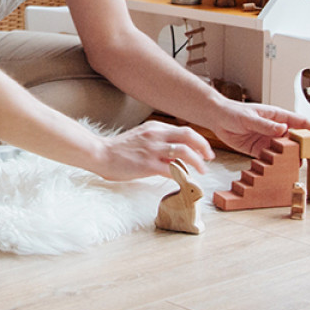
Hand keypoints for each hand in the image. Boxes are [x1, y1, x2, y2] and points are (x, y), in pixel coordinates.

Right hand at [95, 120, 213, 180]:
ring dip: (197, 162)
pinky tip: (186, 181)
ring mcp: (152, 150)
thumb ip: (159, 143)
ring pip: (184, 151)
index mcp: (155, 128)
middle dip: (203, 147)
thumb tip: (177, 156)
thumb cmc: (120, 149)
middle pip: (189, 136)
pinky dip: (183, 175)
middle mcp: (156, 135)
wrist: (100, 153)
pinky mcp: (148, 165)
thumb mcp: (142, 138)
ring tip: (202, 171)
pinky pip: (172, 170)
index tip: (204, 151)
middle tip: (209, 158)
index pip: (184, 131)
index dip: (198, 141)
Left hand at [209, 101, 309, 158]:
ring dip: (291, 158)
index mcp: (278, 117)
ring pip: (286, 151)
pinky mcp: (259, 151)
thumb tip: (282, 129)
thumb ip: (265, 125)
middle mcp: (276, 129)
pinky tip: (280, 171)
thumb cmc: (234, 112)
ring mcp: (269, 140)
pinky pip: (272, 159)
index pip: (301, 123)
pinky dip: (277, 164)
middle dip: (306, 147)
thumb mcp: (250, 117)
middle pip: (296, 139)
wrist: (218, 119)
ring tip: (297, 167)